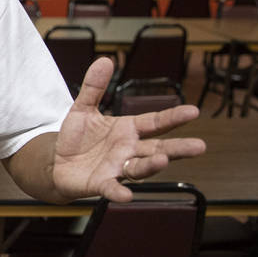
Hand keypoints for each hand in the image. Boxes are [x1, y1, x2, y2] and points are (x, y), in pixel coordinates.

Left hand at [52, 58, 205, 201]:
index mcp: (128, 130)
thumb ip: (94, 87)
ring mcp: (117, 168)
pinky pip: (112, 189)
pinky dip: (119, 192)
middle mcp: (129, 150)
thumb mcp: (83, 108)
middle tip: (200, 146)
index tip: (193, 111)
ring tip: (163, 160)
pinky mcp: (101, 184)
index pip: (155, 122)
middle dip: (178, 148)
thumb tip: (105, 60)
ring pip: (140, 168)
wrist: (58, 163)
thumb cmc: (77, 138)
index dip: (173, 117)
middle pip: (158, 149)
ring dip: (152, 165)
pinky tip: (126, 195)